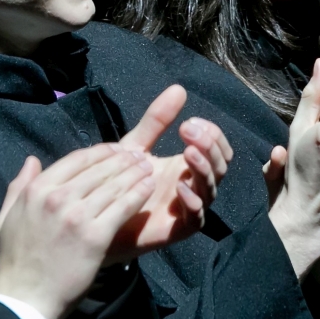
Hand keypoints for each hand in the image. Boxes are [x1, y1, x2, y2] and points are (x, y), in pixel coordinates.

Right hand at [0, 146, 154, 318]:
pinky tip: (149, 188)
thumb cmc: (16, 261)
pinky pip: (123, 207)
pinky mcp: (96, 236)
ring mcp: (77, 216)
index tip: (116, 149)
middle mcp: (57, 197)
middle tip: (139, 155)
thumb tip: (32, 160)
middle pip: (99, 169)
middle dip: (123, 159)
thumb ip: (19, 186)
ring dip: (135, 173)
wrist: (27, 298)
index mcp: (37, 190)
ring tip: (148, 167)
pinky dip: (138, 195)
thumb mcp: (7, 218)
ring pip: (114, 185)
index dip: (101, 152)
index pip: (76, 159)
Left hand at [100, 83, 231, 263]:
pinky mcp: (178, 229)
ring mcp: (188, 208)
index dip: (212, 134)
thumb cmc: (119, 182)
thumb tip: (179, 88)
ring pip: (210, 189)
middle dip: (210, 147)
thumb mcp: (136, 145)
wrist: (99, 216)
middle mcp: (194, 185)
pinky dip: (193, 203)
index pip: (218, 148)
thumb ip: (157, 121)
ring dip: (203, 169)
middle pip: (220, 166)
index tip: (190, 122)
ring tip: (189, 153)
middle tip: (189, 132)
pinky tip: (180, 188)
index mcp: (188, 166)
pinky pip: (196, 218)